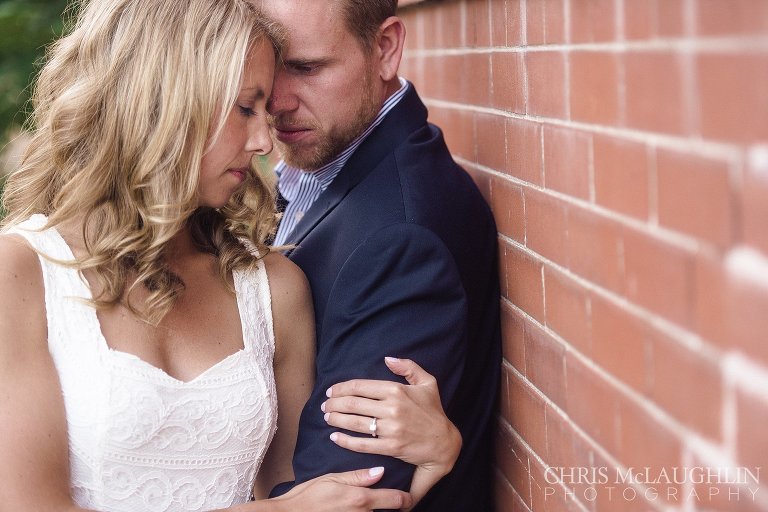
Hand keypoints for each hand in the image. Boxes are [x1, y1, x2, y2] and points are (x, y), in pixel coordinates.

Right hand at [269, 467, 411, 511]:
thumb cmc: (308, 496)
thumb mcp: (332, 479)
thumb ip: (358, 477)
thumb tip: (381, 471)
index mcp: (360, 499)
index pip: (395, 500)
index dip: (406, 499)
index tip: (409, 497)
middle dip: (395, 508)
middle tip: (398, 502)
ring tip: (382, 507)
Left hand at [322, 357, 461, 476]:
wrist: (444, 443)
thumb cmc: (433, 412)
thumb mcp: (427, 383)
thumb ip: (408, 367)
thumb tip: (388, 359)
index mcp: (397, 390)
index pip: (360, 386)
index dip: (341, 388)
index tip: (331, 391)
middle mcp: (392, 408)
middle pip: (353, 403)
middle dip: (334, 404)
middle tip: (325, 405)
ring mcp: (391, 429)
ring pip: (355, 422)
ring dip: (336, 419)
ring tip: (327, 417)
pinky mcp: (390, 447)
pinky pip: (362, 444)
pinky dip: (345, 440)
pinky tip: (335, 436)